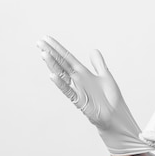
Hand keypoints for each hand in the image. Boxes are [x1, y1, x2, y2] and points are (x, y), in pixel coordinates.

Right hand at [37, 35, 151, 155]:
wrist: (116, 116)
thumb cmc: (110, 99)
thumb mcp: (105, 76)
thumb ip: (98, 63)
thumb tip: (93, 50)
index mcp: (83, 73)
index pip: (67, 58)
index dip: (57, 48)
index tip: (46, 39)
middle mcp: (78, 80)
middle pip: (62, 64)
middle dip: (51, 53)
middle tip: (39, 42)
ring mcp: (78, 90)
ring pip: (62, 75)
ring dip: (53, 65)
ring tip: (43, 54)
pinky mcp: (81, 102)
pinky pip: (69, 92)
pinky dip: (61, 84)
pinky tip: (52, 76)